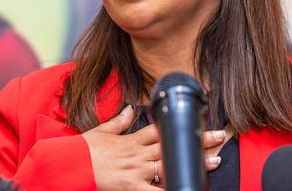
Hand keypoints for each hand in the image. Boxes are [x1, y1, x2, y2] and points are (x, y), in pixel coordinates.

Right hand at [82, 105, 225, 189]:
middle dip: (196, 141)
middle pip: (172, 145)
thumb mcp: (101, 131)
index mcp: (132, 139)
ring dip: (192, 164)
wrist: (71, 165)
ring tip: (214, 162)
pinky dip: (169, 189)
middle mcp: (138, 153)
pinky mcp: (132, 186)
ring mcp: (136, 169)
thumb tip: (129, 109)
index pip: (162, 129)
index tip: (198, 120)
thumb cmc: (85, 150)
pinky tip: (185, 187)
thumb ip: (119, 122)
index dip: (181, 125)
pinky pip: (155, 190)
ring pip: (170, 164)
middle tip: (219, 137)